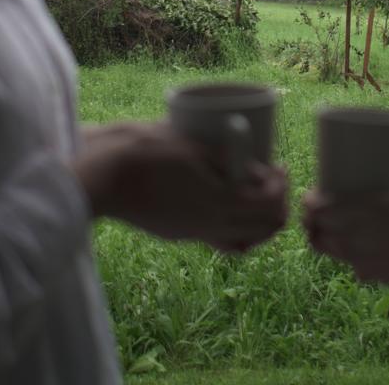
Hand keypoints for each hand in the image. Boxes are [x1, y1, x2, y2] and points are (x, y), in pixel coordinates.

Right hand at [72, 121, 288, 252]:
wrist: (106, 177)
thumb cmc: (148, 152)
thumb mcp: (194, 148)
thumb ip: (229, 161)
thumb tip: (259, 171)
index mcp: (218, 203)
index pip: (271, 206)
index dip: (282, 186)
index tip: (278, 165)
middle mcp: (210, 226)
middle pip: (265, 229)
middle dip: (277, 204)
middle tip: (274, 179)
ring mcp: (194, 233)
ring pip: (245, 241)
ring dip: (260, 220)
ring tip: (257, 194)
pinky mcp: (180, 234)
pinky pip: (221, 240)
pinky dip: (237, 230)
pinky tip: (228, 206)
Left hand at [302, 188, 388, 286]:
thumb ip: (362, 197)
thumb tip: (331, 194)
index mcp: (356, 218)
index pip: (316, 210)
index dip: (309, 201)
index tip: (311, 194)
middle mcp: (354, 243)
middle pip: (317, 235)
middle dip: (313, 221)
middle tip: (318, 208)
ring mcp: (362, 263)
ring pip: (331, 250)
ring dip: (327, 236)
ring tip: (335, 222)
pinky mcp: (372, 274)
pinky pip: (350, 262)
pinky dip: (349, 251)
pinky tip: (360, 240)